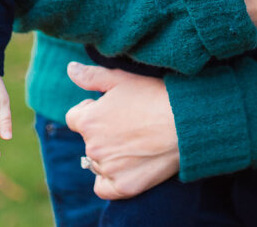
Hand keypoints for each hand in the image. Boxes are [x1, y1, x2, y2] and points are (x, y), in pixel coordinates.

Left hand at [64, 62, 179, 199]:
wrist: (186, 123)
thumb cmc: (154, 96)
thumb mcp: (121, 79)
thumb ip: (91, 76)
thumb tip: (70, 69)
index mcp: (88, 120)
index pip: (74, 118)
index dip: (92, 112)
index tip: (113, 109)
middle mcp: (92, 147)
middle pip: (88, 141)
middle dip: (103, 133)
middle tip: (130, 125)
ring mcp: (107, 169)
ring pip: (97, 162)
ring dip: (109, 155)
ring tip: (136, 142)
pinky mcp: (123, 187)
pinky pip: (103, 187)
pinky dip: (110, 180)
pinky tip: (127, 167)